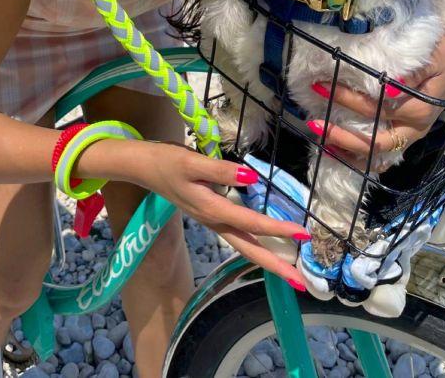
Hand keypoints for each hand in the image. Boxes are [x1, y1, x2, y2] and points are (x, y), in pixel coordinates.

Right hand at [133, 141, 308, 288]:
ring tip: (289, 271)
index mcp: (211, 210)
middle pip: (249, 249)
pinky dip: (255, 243)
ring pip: (243, 245)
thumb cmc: (165, 161)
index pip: (251, 223)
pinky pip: (237, 234)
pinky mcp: (209, 214)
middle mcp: (213, 221)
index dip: (278, 229)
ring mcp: (211, 220)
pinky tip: (265, 242)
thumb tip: (251, 178)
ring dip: (267, 258)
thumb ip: (221, 170)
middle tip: (301, 283)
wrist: (141, 166)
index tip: (303, 234)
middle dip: (275, 266)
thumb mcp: (190, 161)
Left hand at [308, 32, 444, 168]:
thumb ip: (411, 72)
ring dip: (349, 152)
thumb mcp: (430, 59)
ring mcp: (411, 136)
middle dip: (343, 136)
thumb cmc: (440, 57)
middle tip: (315, 123)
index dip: (348, 99)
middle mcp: (415, 129)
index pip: (378, 108)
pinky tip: (337, 152)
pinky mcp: (406, 137)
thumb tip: (385, 86)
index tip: (322, 86)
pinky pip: (383, 156)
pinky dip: (360, 157)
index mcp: (419, 110)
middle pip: (376, 141)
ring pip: (379, 156)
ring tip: (322, 143)